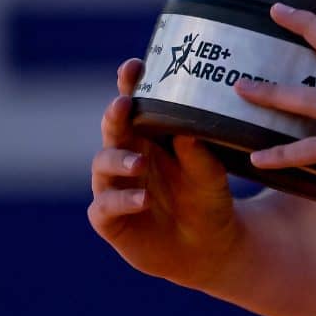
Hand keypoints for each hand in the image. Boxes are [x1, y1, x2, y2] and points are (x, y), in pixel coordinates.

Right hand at [87, 58, 245, 288]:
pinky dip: (121, 200)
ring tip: (139, 164)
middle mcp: (127, 156)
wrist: (208, 248)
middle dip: (114, 115)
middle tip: (123, 105)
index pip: (135, 105)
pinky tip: (142, 200)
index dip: (129, 85)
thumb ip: (200, 156)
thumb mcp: (212, 177)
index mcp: (150, 137)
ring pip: (102, 164)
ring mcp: (115, 187)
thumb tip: (188, 132)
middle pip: (112, 128)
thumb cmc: (208, 200)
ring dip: (118, 160)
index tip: (133, 67)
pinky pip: (105, 206)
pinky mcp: (111, 219)